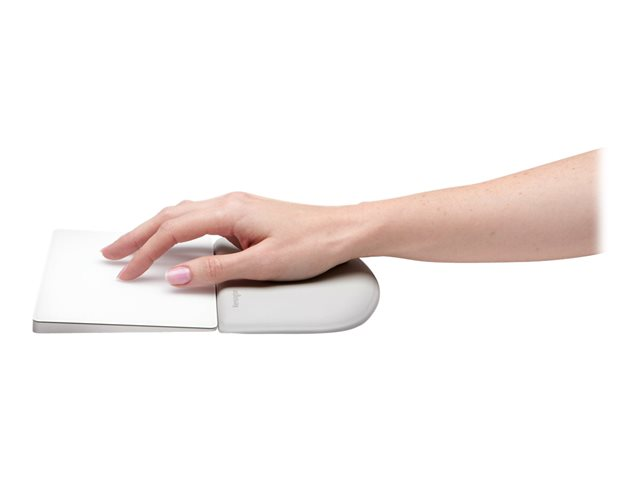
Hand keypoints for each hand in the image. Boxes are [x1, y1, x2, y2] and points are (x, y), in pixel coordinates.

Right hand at [101, 192, 362, 287]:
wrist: (344, 230)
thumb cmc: (313, 242)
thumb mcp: (262, 264)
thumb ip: (216, 270)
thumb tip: (177, 276)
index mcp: (229, 209)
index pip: (173, 230)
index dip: (146, 252)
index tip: (127, 271)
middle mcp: (230, 202)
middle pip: (170, 216)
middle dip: (138, 234)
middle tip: (112, 252)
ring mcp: (237, 206)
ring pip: (184, 214)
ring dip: (156, 229)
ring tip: (134, 244)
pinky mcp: (245, 215)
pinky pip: (200, 217)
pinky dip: (177, 227)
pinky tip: (175, 238)